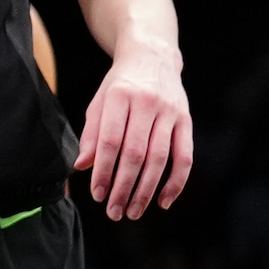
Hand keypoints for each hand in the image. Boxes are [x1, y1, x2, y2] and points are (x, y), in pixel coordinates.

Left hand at [77, 45, 191, 221]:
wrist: (153, 57)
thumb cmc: (120, 85)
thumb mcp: (99, 102)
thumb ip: (91, 134)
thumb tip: (82, 166)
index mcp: (119, 97)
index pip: (110, 141)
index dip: (104, 171)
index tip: (97, 194)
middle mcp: (147, 103)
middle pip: (135, 153)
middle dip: (123, 187)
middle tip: (114, 211)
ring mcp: (170, 112)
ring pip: (160, 158)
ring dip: (146, 190)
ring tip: (133, 211)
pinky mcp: (187, 120)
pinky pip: (185, 157)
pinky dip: (176, 182)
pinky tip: (164, 201)